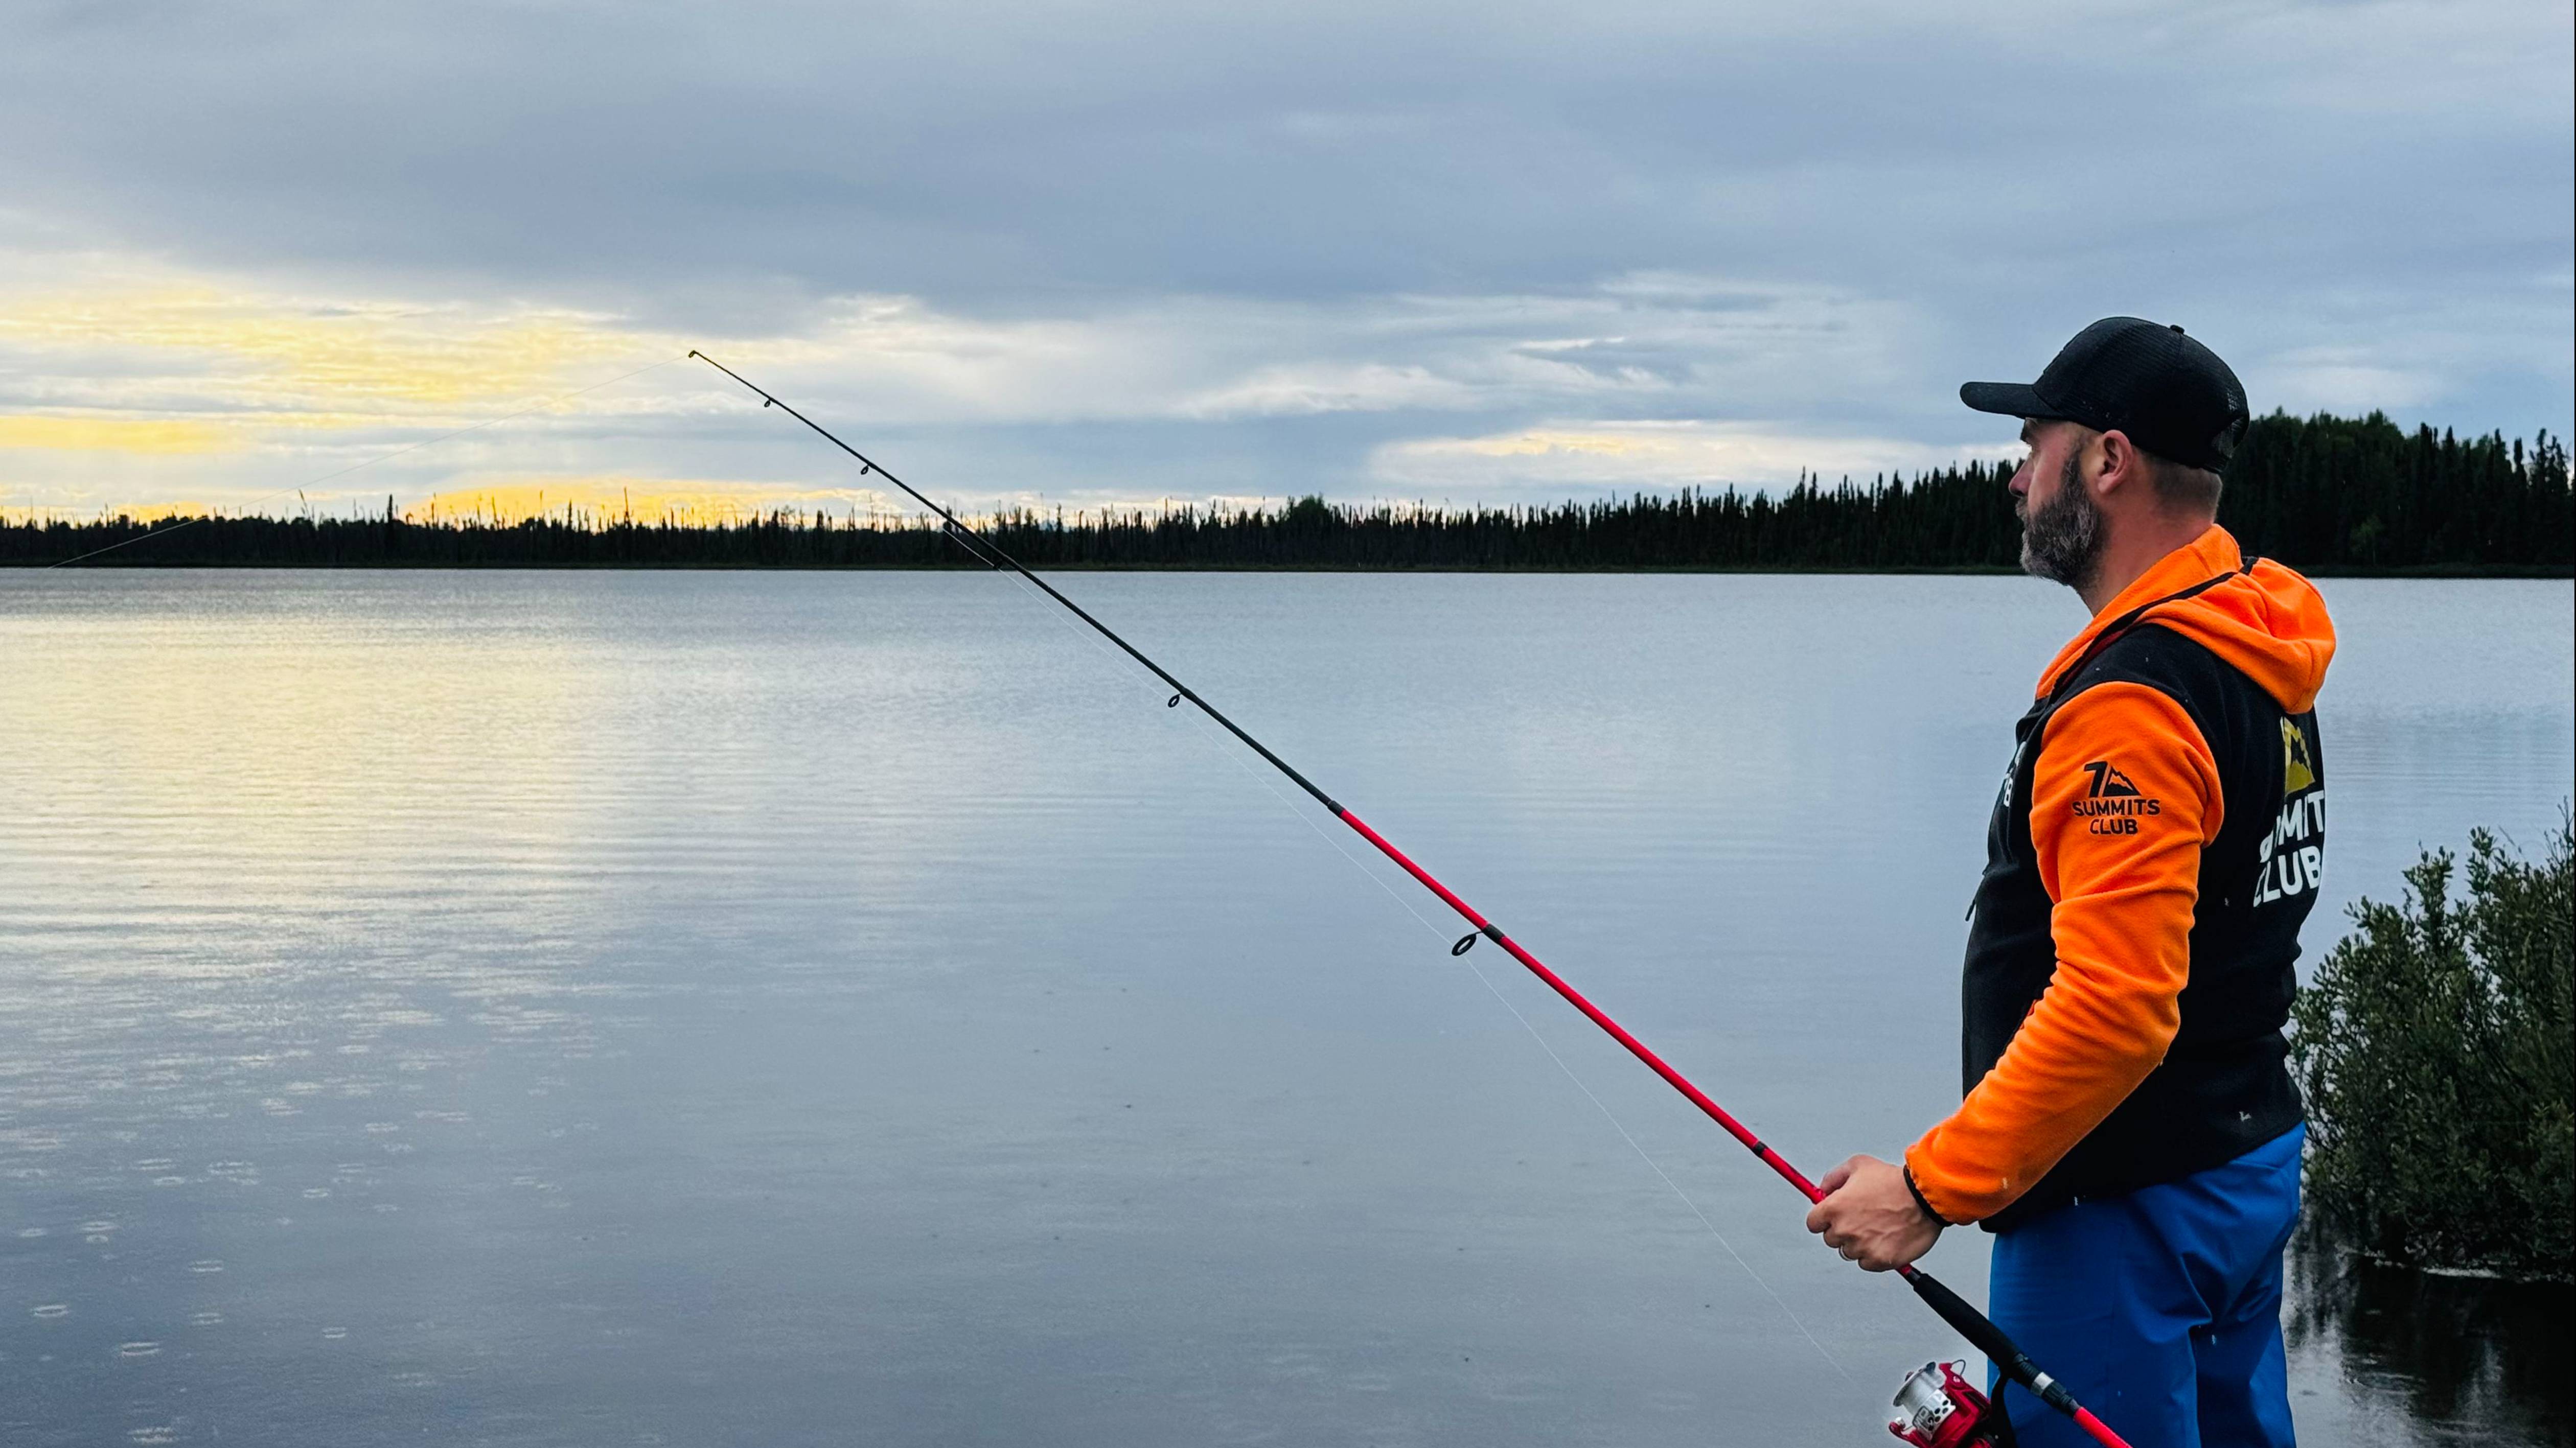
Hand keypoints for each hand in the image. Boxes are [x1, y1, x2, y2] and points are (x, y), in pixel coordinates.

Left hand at [1804, 1155, 1942, 1271]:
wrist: (1925, 1197)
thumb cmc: (1895, 1181)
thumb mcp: (1858, 1165)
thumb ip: (1834, 1178)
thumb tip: (1823, 1191)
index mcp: (1834, 1208)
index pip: (1813, 1223)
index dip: (1824, 1219)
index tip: (1833, 1217)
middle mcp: (1844, 1230)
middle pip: (1831, 1239)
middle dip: (1842, 1230)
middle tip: (1861, 1219)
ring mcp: (1862, 1247)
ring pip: (1849, 1252)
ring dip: (1858, 1244)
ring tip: (1877, 1227)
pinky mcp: (1879, 1260)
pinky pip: (1866, 1264)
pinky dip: (1874, 1255)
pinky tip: (1885, 1239)